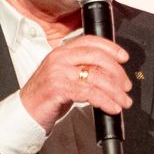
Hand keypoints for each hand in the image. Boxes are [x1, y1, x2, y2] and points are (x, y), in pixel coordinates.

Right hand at [18, 36, 132, 131]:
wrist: (27, 111)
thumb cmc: (46, 95)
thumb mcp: (65, 76)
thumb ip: (82, 69)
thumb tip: (110, 73)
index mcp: (62, 51)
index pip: (90, 41)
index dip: (111, 48)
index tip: (124, 58)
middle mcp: (60, 58)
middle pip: (97, 57)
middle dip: (117, 73)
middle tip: (126, 86)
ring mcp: (59, 72)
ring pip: (96, 77)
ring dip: (115, 91)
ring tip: (123, 101)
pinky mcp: (59, 88)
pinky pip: (90, 93)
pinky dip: (105, 101)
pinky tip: (112, 107)